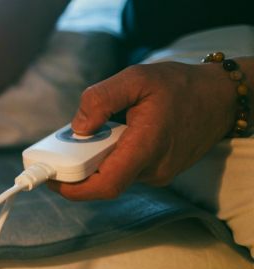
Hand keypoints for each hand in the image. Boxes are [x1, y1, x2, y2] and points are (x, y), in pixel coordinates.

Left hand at [49, 61, 237, 199]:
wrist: (219, 99)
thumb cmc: (180, 86)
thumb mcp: (136, 78)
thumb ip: (102, 99)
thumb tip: (78, 127)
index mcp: (147, 146)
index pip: (106, 184)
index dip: (74, 189)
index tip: (52, 180)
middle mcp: (152, 168)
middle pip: (104, 181)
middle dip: (77, 168)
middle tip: (62, 146)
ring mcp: (157, 173)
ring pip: (114, 175)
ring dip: (94, 161)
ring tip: (89, 134)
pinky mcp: (158, 171)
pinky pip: (125, 170)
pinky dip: (110, 158)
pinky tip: (109, 137)